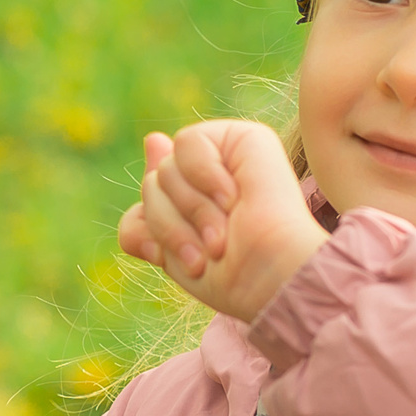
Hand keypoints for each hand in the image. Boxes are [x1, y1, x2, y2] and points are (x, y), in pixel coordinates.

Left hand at [117, 120, 328, 322]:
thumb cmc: (233, 276)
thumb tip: (152, 138)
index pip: (143, 209)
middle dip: (171, 226)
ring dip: (192, 210)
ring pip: (164, 168)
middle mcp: (210, 179)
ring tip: (223, 233)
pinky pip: (189, 142)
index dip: (154, 235)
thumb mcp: (174, 254)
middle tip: (212, 249)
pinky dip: (204, 174)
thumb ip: (152, 207)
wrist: (272, 277)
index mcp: (196, 206)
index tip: (182, 261)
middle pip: (150, 186)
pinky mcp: (246, 139)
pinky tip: (233, 197)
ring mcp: (227, 158)